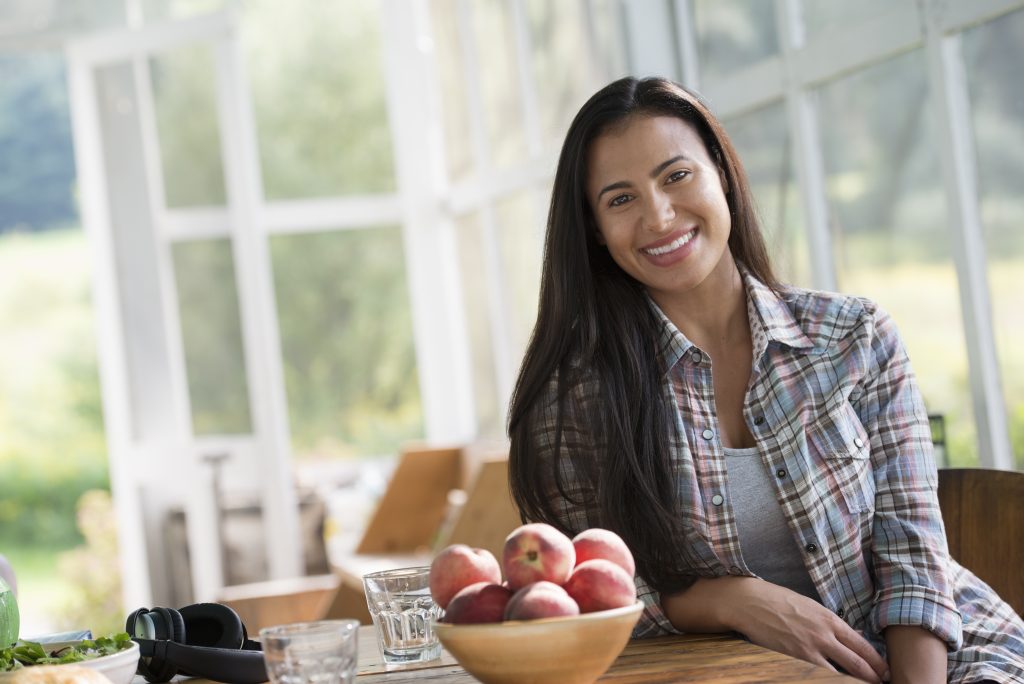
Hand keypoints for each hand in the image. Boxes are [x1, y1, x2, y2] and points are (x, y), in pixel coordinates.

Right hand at [721, 578, 887, 682]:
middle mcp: (824, 635)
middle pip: (857, 662)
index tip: (884, 670)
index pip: (861, 644)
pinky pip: (818, 675)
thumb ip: (831, 622)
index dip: (876, 660)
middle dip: (872, 676)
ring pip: (840, 673)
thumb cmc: (778, 600)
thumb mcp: (810, 606)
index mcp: (829, 619)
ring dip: (854, 682)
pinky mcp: (794, 658)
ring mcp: (809, 648)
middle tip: (882, 683)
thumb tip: (853, 633)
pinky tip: (835, 682)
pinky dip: (829, 679)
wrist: (750, 602)